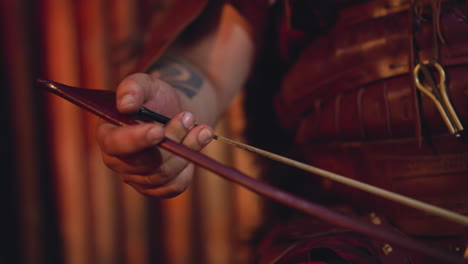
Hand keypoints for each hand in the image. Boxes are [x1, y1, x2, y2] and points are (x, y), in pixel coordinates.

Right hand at [97, 73, 212, 197]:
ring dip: (186, 151)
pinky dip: (190, 166)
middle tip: (189, 117)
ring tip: (202, 129)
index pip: (115, 144)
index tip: (158, 130)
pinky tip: (199, 143)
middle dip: (171, 140)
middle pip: (143, 163)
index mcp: (107, 135)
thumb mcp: (146, 84)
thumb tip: (126, 105)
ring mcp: (137, 178)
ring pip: (163, 174)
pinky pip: (175, 185)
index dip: (136, 140)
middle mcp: (118, 161)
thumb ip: (132, 88)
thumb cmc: (156, 99)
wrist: (175, 113)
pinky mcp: (158, 187)